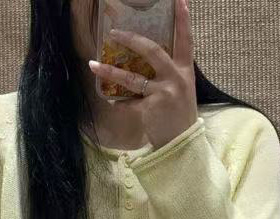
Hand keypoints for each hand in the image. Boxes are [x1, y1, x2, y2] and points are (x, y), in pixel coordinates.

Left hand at [88, 0, 199, 150]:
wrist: (181, 142)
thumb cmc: (179, 116)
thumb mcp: (181, 91)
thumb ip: (169, 74)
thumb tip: (148, 60)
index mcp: (185, 72)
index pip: (186, 41)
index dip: (183, 20)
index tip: (179, 1)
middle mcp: (175, 78)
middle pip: (152, 51)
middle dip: (131, 40)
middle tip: (114, 33)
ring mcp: (163, 93)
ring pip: (132, 78)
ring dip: (110, 71)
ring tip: (93, 64)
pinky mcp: (150, 108)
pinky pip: (128, 102)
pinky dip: (119, 103)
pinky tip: (112, 103)